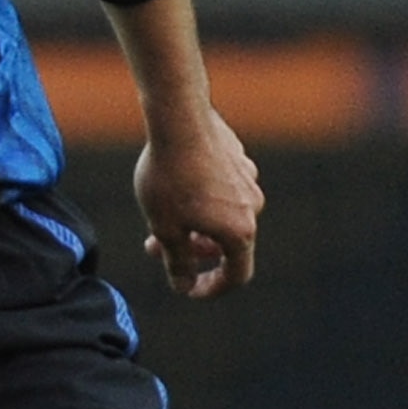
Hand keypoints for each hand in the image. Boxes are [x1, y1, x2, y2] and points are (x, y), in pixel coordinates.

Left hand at [134, 110, 263, 298]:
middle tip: (155, 246)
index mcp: (239, 232)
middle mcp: (252, 207)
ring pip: (223, 215)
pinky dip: (202, 199)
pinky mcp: (238, 159)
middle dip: (192, 251)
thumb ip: (178, 263)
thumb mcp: (165, 229)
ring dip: (194, 224)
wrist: (178, 119)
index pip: (236, 276)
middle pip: (226, 244)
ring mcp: (248, 180)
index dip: (212, 288)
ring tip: (159, 213)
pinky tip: (175, 183)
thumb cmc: (170, 177)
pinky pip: (223, 191)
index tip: (189, 287)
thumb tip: (185, 286)